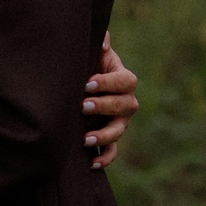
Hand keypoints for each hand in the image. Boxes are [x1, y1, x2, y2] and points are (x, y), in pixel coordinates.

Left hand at [83, 40, 138, 170]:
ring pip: (119, 130)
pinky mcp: (109, 138)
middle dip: (104, 106)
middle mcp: (126, 102)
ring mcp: (119, 122)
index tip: (88, 83)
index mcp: (123, 79)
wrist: (80, 86)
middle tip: (83, 106)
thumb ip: (99, 44)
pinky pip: (112, 151)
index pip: (125, 81)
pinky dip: (105, 158)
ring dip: (104, 135)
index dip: (109, 83)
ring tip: (85, 139)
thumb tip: (102, 41)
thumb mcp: (93, 53)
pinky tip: (92, 163)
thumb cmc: (87, 65)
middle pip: (125, 106)